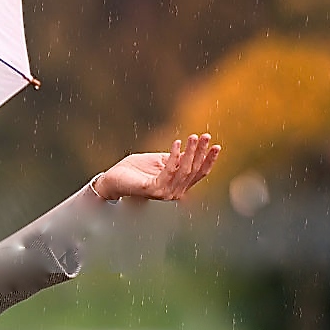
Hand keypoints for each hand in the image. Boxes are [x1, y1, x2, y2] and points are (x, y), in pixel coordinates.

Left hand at [93, 133, 220, 201]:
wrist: (113, 178)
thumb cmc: (135, 170)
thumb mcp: (160, 161)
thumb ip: (176, 159)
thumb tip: (192, 150)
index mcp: (178, 186)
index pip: (198, 173)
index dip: (208, 159)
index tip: (216, 144)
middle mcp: (174, 192)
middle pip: (193, 170)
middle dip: (201, 152)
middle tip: (205, 136)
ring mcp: (164, 193)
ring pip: (183, 170)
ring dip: (190, 152)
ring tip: (193, 137)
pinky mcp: (153, 189)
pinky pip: (168, 170)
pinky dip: (173, 156)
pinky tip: (177, 143)